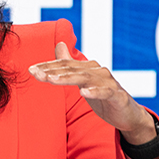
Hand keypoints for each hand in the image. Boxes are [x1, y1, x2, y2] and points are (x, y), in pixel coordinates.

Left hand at [29, 42, 158, 158]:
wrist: (128, 114)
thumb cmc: (103, 96)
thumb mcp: (83, 80)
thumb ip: (70, 63)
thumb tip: (59, 44)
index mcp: (88, 68)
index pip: (64, 64)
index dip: (47, 66)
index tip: (31, 70)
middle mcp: (97, 71)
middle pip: (72, 69)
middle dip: (52, 71)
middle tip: (36, 73)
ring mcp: (108, 82)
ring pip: (85, 78)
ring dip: (68, 78)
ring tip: (53, 80)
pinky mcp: (117, 95)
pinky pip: (105, 92)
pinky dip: (95, 92)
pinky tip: (84, 93)